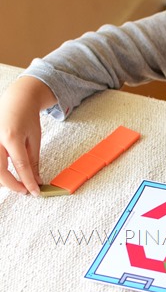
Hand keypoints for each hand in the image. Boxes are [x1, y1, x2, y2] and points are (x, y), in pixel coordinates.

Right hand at [0, 76, 55, 194]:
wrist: (16, 99)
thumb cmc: (26, 116)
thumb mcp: (34, 138)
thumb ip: (33, 160)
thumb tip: (35, 180)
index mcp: (12, 136)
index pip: (20, 166)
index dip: (27, 182)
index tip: (34, 192)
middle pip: (0, 171)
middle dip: (12, 185)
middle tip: (24, 190)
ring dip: (4, 179)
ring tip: (16, 181)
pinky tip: (7, 172)